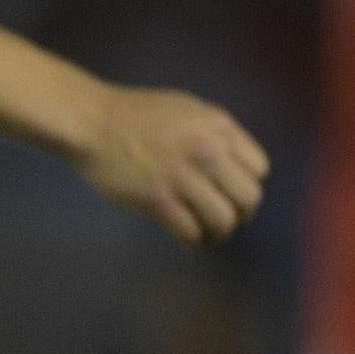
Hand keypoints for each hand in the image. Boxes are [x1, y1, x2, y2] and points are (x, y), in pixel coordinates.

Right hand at [73, 85, 269, 246]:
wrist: (94, 123)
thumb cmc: (140, 114)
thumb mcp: (190, 110)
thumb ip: (217, 134)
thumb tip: (238, 166)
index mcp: (219, 127)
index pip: (260, 169)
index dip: (249, 184)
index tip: (233, 191)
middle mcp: (208, 151)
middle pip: (250, 198)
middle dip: (242, 213)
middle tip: (225, 217)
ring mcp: (183, 177)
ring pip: (224, 221)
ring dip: (219, 233)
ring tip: (208, 232)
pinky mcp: (158, 200)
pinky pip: (191, 233)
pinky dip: (195, 243)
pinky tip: (188, 239)